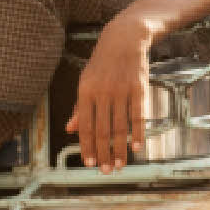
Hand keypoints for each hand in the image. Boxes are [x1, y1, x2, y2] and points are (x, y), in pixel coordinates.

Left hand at [66, 24, 150, 172]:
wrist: (124, 39)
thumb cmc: (102, 64)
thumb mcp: (86, 82)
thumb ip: (79, 107)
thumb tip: (70, 129)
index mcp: (86, 92)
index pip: (85, 126)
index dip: (87, 146)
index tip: (90, 163)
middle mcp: (102, 92)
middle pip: (102, 130)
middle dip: (104, 153)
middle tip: (107, 171)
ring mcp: (121, 90)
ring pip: (120, 127)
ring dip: (120, 149)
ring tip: (121, 165)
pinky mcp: (139, 88)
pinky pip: (138, 115)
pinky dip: (138, 133)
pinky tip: (137, 147)